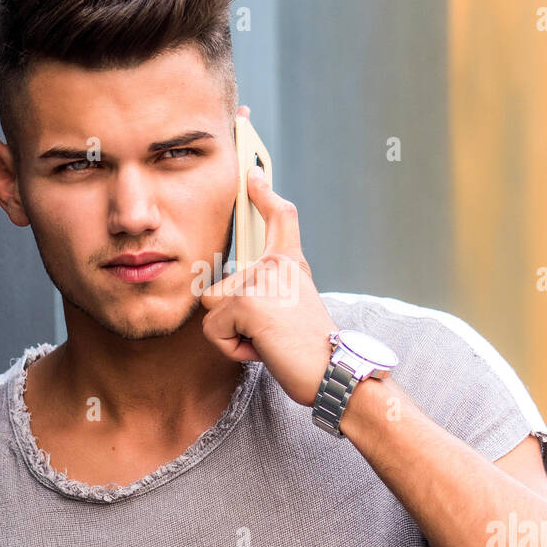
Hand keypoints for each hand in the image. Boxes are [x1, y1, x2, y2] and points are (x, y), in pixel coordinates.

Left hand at [198, 112, 337, 406]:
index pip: (280, 216)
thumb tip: (235, 290)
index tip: (252, 174)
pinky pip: (213, 330)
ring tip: (267, 341)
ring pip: (211, 307)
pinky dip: (232, 349)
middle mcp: (276, 264)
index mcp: (290, 263)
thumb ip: (271, 289)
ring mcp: (260, 279)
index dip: (264, 193)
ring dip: (231, 334)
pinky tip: (264, 350)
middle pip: (218, 283)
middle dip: (229, 317)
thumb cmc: (313, 349)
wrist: (335, 372)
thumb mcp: (296, 305)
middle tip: (269, 333)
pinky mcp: (246, 301)